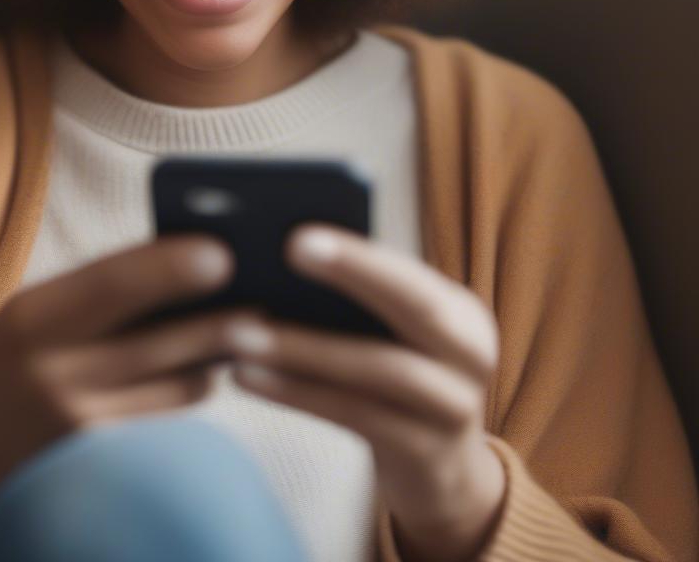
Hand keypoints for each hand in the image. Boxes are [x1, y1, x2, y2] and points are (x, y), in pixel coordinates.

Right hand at [0, 234, 260, 561]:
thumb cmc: (3, 370)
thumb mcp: (29, 317)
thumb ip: (96, 292)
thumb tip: (187, 261)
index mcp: (29, 318)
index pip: (112, 283)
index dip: (172, 266)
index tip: (222, 251)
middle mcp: (52, 374)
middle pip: (160, 340)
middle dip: (220, 317)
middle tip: (264, 296)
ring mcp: (80, 427)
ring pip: (181, 383)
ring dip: (216, 354)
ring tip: (247, 324)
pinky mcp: (106, 466)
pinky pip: (173, 415)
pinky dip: (195, 385)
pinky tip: (205, 365)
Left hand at [224, 223, 507, 561]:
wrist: (442, 470)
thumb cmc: (394, 376)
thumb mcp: (394, 332)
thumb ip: (358, 295)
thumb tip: (277, 248)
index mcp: (460, 311)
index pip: (411, 274)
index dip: (360, 256)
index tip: (298, 235)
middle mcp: (471, 355)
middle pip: (415, 308)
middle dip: (352, 273)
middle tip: (285, 249)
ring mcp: (455, 409)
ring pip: (379, 370)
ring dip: (304, 348)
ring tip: (235, 331)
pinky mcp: (426, 454)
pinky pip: (356, 416)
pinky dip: (297, 392)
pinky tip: (245, 376)